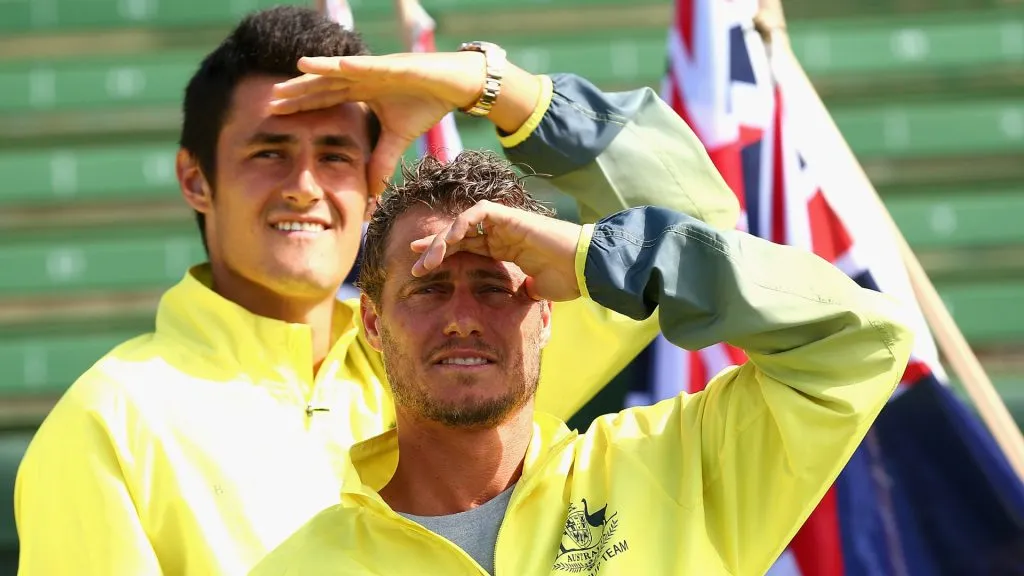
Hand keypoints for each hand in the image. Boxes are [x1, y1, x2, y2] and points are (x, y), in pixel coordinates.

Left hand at [269, 53, 485, 195]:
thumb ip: (382, 161)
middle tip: (270, 96)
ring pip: (344, 69)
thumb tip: (372, 192)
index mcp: (360, 91)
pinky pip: (375, 66)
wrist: (456, 85)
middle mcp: (363, 75)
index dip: (300, 104)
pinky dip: (358, 66)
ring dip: (321, 70)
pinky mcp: (399, 66)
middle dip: (299, 89)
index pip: (323, 98)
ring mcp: (378, 68)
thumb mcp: (398, 139)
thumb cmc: (426, 104)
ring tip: (297, 69)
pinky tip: (340, 65)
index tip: (273, 113)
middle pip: (324, 82)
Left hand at [409, 200, 583, 301]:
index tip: (420, 269)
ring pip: (462, 224)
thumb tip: (512, 306)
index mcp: (504, 249)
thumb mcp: (534, 292)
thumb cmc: (566, 279)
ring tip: (426, 259)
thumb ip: (519, 293)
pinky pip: (477, 214)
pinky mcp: (509, 215)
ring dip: (442, 239)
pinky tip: (449, 242)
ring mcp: (504, 223)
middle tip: (412, 263)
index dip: (443, 256)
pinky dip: (460, 225)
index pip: (466, 249)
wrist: (584, 269)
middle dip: (433, 247)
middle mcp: (501, 233)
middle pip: (458, 235)